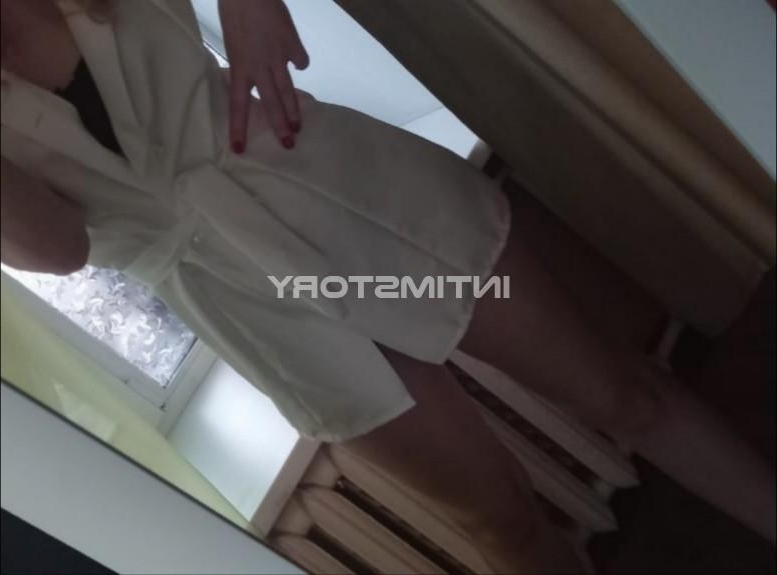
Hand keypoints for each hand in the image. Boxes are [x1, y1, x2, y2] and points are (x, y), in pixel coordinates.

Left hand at [218, 0, 308, 151]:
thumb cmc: (235, 12)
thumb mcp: (234, 43)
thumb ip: (246, 62)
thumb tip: (263, 74)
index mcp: (239, 66)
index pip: (238, 104)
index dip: (239, 128)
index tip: (239, 149)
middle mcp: (259, 67)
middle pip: (272, 103)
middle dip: (280, 127)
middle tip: (289, 145)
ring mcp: (278, 57)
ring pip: (289, 90)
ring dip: (295, 110)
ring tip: (299, 126)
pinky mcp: (293, 44)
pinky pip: (300, 60)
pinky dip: (299, 61)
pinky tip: (296, 59)